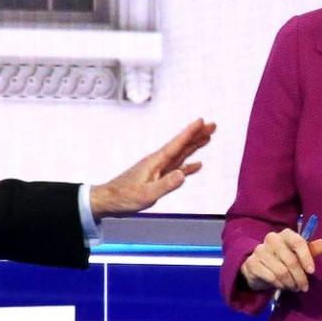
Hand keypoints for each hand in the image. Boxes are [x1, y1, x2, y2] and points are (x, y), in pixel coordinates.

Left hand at [90, 118, 215, 217]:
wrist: (109, 200)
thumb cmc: (124, 197)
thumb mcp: (147, 194)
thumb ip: (165, 184)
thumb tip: (182, 174)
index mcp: (156, 162)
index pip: (176, 145)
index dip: (190, 132)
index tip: (202, 121)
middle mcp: (158, 162)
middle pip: (182, 145)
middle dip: (197, 135)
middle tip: (212, 125)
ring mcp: (159, 169)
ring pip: (181, 154)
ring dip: (194, 145)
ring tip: (208, 137)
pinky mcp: (158, 177)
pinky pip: (177, 168)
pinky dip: (188, 166)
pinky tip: (197, 165)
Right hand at [240, 229, 321, 292]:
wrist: (257, 268)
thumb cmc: (281, 260)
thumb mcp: (297, 255)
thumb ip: (311, 250)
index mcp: (284, 234)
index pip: (297, 241)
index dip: (306, 257)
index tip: (312, 271)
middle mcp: (271, 239)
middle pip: (290, 260)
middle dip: (300, 277)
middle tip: (304, 287)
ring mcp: (259, 250)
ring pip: (281, 271)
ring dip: (290, 283)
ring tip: (293, 287)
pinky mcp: (252, 263)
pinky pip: (270, 277)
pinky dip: (279, 284)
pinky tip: (282, 286)